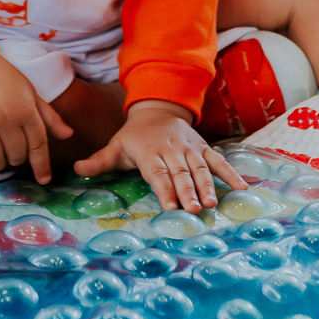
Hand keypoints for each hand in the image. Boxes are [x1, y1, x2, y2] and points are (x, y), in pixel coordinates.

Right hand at [0, 47, 71, 183]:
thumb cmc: (3, 79)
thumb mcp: (30, 93)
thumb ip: (48, 117)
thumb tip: (68, 135)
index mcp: (24, 110)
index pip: (38, 145)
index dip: (42, 165)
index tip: (45, 180)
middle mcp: (4, 119)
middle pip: (16, 157)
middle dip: (16, 158)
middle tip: (10, 148)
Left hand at [74, 100, 247, 214]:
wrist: (158, 109)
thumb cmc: (134, 136)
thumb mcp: (115, 146)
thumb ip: (98, 161)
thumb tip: (75, 169)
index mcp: (150, 152)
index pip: (158, 173)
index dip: (165, 189)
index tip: (171, 207)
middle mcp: (171, 150)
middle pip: (181, 173)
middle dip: (188, 192)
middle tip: (196, 210)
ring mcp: (190, 149)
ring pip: (200, 168)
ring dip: (209, 186)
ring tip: (214, 203)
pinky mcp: (203, 148)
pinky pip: (219, 161)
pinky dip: (231, 173)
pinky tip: (243, 188)